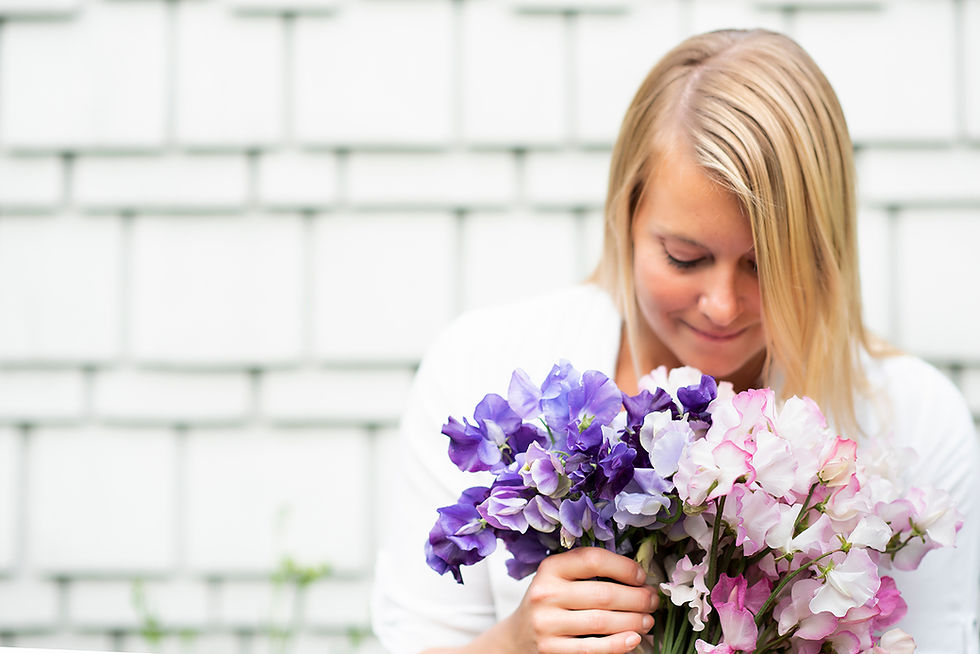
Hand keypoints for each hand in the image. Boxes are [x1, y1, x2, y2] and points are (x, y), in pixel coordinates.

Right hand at [505, 547, 660, 653]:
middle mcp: (545, 593)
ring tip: (647, 620)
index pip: (593, 560)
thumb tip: (640, 578)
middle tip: (652, 601)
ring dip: (633, 621)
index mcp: (550, 568)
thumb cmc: (551, 603)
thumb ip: (589, 572)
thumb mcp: (560, 579)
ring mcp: (546, 624)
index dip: (624, 567)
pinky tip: (634, 639)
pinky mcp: (551, 650)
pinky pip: (593, 648)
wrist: (518, 636)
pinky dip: (618, 644)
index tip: (642, 577)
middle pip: (603, 594)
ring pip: (602, 622)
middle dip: (637, 598)